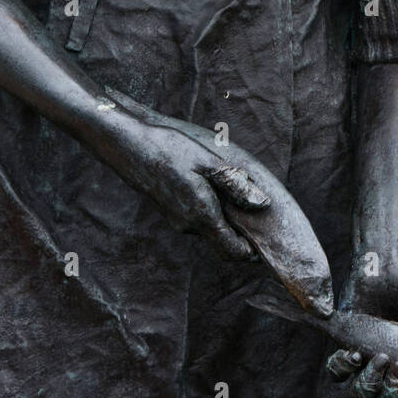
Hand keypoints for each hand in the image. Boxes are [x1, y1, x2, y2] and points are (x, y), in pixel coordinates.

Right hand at [102, 111, 270, 261]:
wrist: (130, 146)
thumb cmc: (170, 149)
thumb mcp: (208, 162)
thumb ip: (236, 185)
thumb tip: (262, 204)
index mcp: (202, 215)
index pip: (234, 251)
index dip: (253, 251)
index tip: (268, 240)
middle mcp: (190, 225)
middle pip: (223, 244)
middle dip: (243, 237)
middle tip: (260, 218)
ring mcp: (178, 220)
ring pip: (211, 229)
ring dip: (227, 220)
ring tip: (239, 196)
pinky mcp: (171, 211)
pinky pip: (198, 220)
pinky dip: (212, 212)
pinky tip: (215, 188)